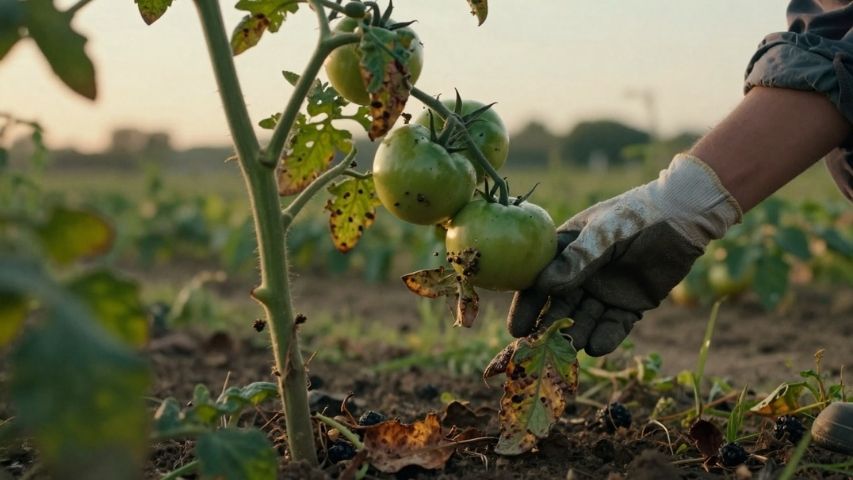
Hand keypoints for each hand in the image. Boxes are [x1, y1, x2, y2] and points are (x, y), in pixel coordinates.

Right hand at [506, 154, 741, 355]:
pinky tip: (598, 347)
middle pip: (559, 307)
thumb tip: (545, 285)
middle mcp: (580, 277)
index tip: (518, 329)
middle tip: (543, 347)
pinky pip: (613, 327)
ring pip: (585, 320)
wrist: (682, 217)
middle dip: (551, 327)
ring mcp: (604, 293)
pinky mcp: (629, 306)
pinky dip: (606, 337)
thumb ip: (578, 258)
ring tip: (574, 346)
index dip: (527, 306)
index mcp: (564, 253)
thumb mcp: (604, 232)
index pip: (538, 282)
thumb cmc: (636, 216)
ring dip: (578, 334)